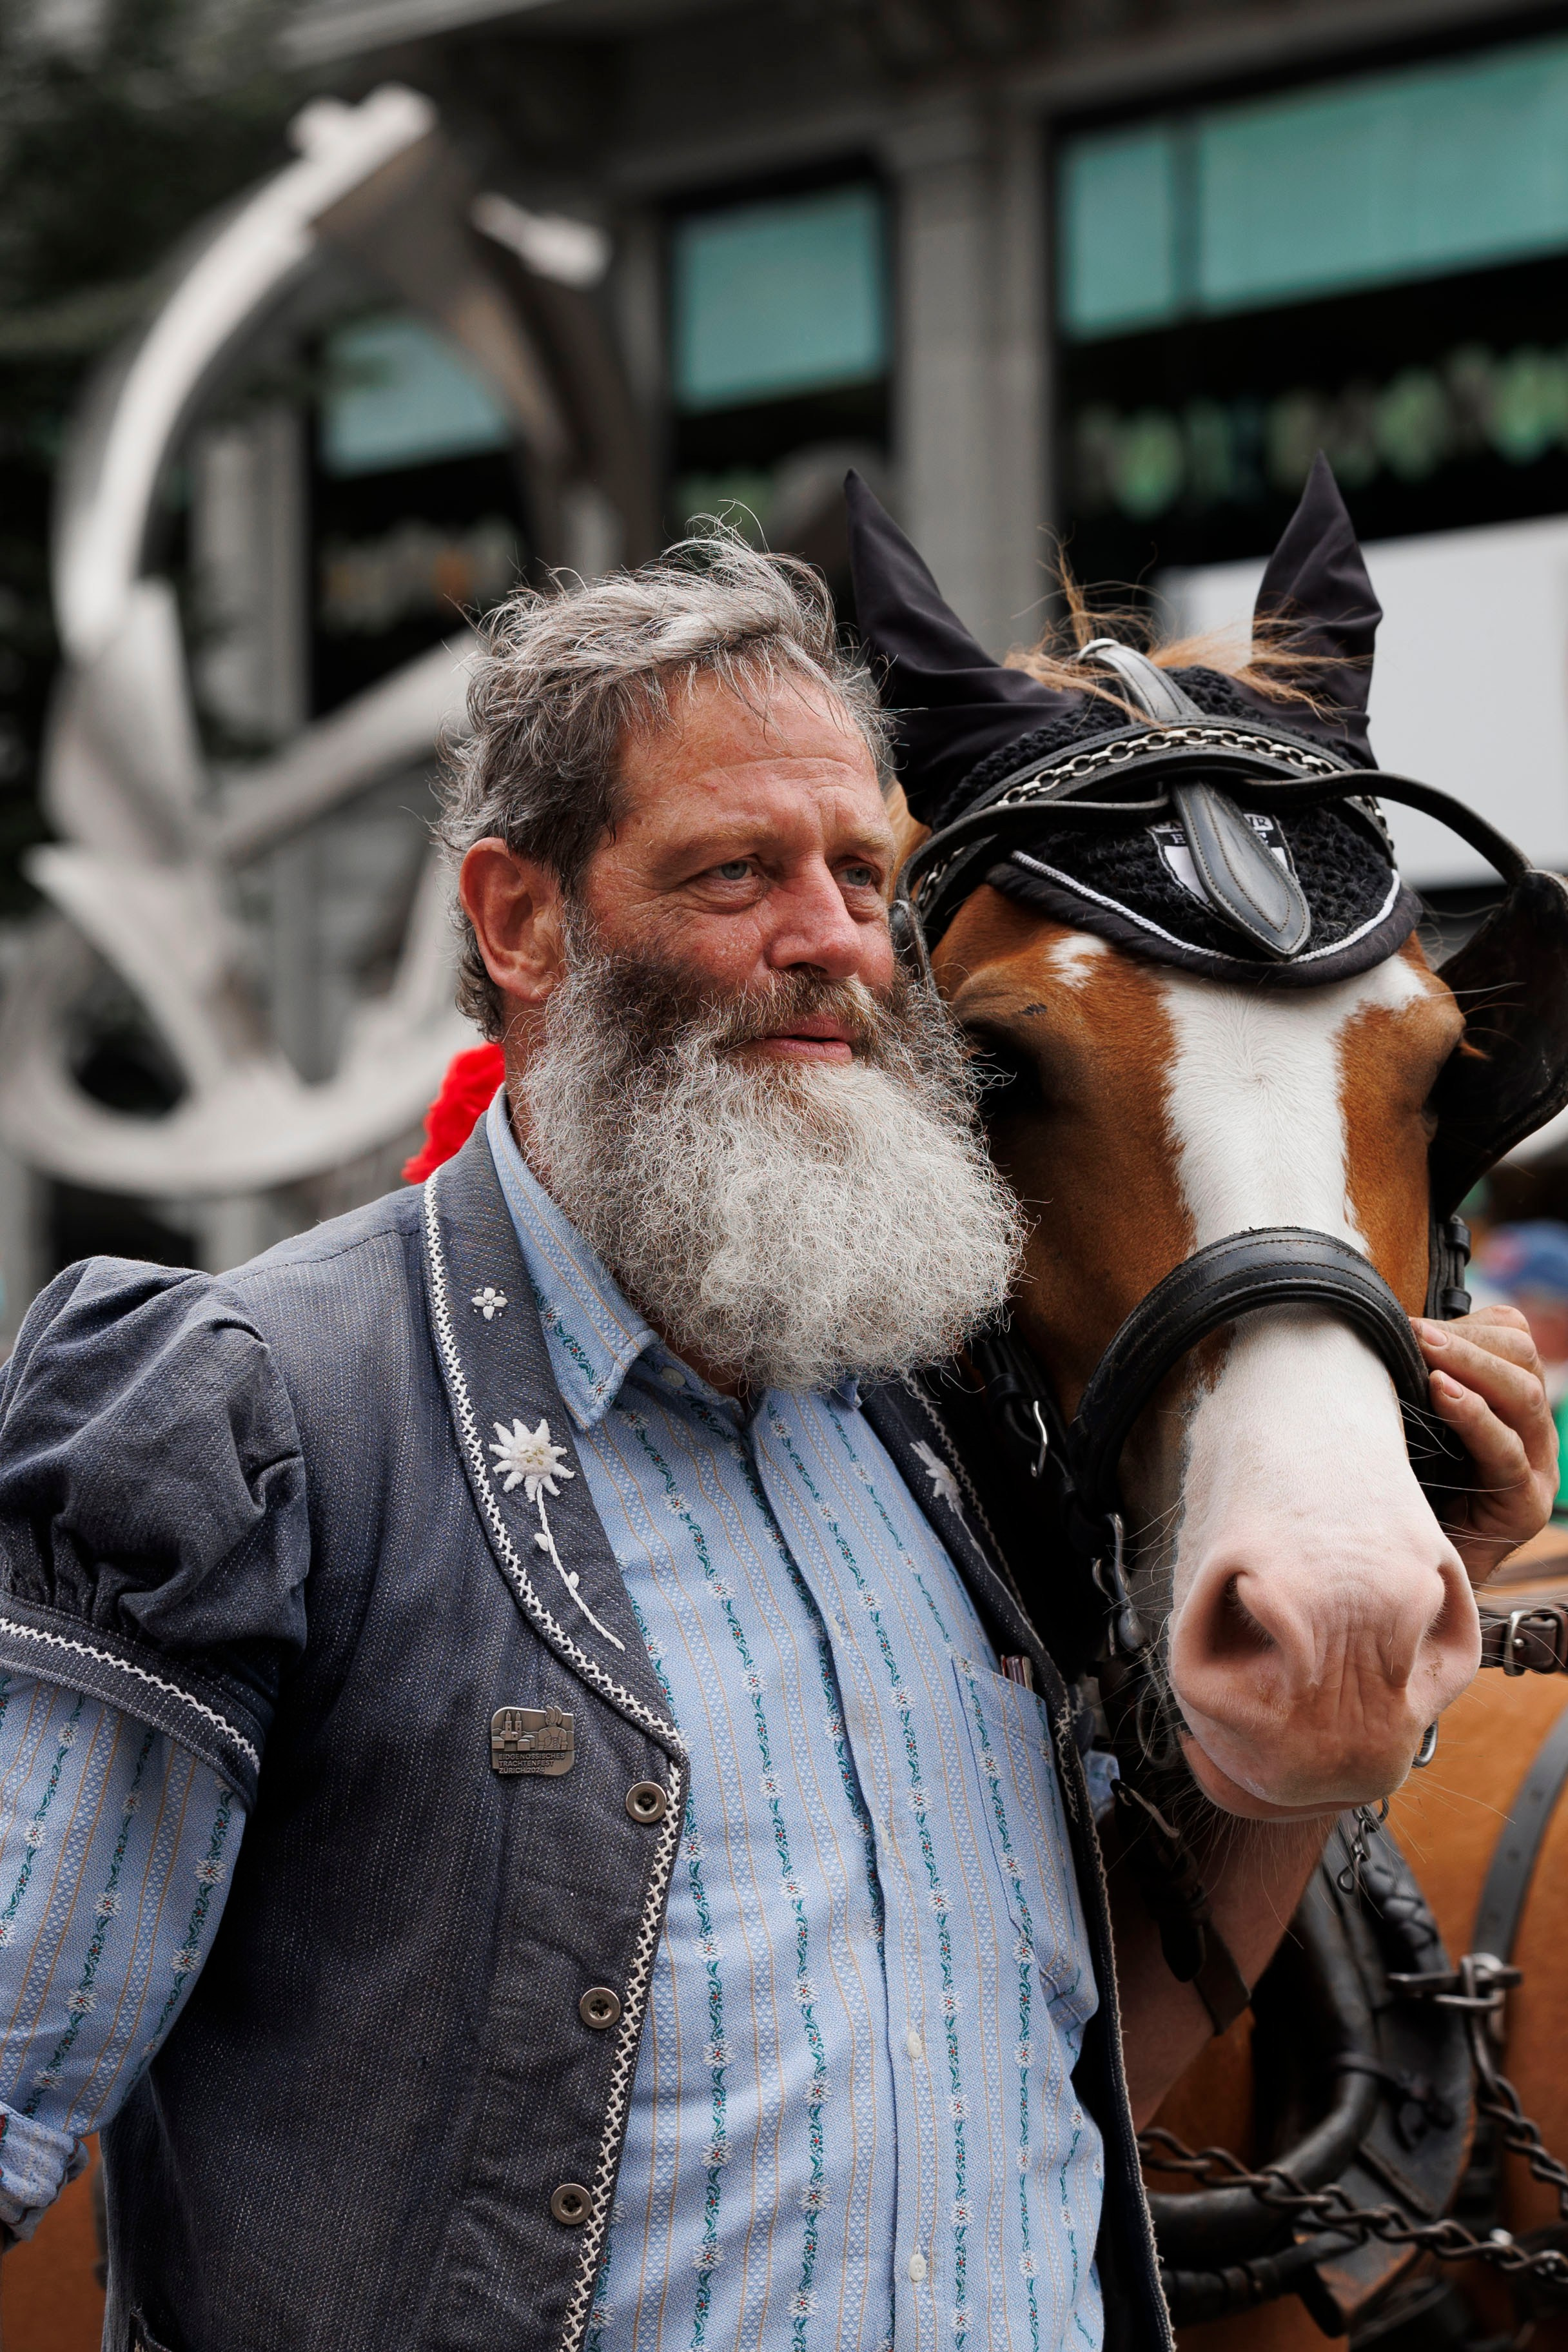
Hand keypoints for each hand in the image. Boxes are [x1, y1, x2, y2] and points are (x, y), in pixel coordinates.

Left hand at [1412, 1305, 1557, 1581]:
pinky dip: (1477, 1418)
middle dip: (1468, 1340)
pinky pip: (1509, 1453)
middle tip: (1416, 1334)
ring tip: (1428, 1354)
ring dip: (1472, 1367)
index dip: (1469, 1325)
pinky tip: (1445, 1396)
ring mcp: (1537, 1470)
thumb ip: (1417, 1378)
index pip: (1512, 1342)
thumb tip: (1382, 1328)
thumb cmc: (1401, 1487)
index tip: (1412, 1322)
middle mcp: (1533, 1432)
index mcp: (1510, 1401)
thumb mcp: (1412, 1421)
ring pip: (1525, 1398)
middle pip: (1523, 1361)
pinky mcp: (1525, 1507)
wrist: (1402, 1572)